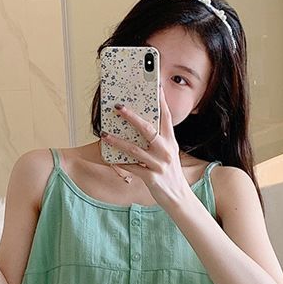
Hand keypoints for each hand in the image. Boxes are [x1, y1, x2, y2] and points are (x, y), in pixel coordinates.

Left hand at [101, 82, 194, 207]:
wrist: (178, 197)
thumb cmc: (169, 173)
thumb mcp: (168, 153)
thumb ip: (158, 140)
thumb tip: (141, 126)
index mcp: (171, 141)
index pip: (165, 117)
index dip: (160, 101)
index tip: (154, 86)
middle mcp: (166, 150)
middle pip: (147, 129)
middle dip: (131, 117)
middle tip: (118, 107)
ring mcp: (159, 164)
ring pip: (135, 149)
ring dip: (118, 141)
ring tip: (105, 135)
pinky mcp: (152, 178)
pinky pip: (132, 168)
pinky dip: (120, 163)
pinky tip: (110, 158)